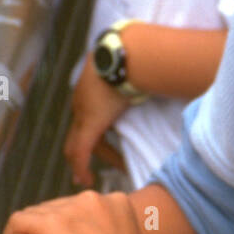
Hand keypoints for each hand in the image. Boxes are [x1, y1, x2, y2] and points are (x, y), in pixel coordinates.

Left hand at [5, 191, 154, 233]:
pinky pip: (19, 221)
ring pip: (37, 214)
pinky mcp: (49, 225)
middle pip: (56, 207)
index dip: (70, 228)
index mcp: (116, 201)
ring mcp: (70, 210)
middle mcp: (93, 199)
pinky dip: (13, 233)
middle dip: (51, 229)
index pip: (80, 207)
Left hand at [63, 63, 130, 187]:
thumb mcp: (131, 75)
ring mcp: (83, 112)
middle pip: (77, 135)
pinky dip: (81, 167)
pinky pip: (81, 150)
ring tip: (89, 179)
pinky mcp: (91, 123)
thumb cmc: (134, 60)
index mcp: (89, 93)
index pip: (85, 121)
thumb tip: (156, 84)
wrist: (127, 53)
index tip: (99, 150)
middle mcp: (81, 104)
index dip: (90, 138)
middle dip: (81, 155)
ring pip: (77, 145)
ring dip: (84, 164)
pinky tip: (85, 179)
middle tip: (85, 175)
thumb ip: (137, 83)